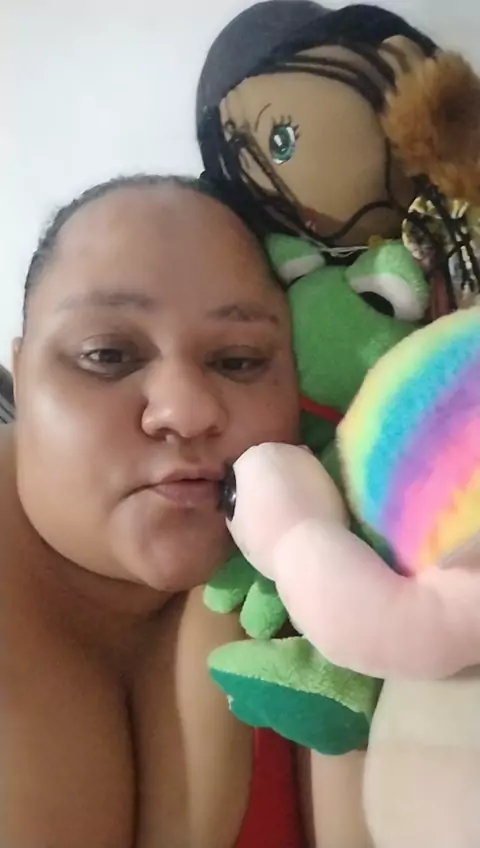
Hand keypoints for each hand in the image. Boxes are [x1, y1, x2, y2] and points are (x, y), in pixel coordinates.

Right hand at [227, 443, 346, 578]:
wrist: (310, 548)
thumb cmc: (264, 535)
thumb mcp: (236, 521)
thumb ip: (239, 502)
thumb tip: (246, 502)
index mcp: (254, 456)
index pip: (243, 468)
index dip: (244, 489)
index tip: (247, 509)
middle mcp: (284, 449)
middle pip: (271, 462)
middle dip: (270, 479)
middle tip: (269, 510)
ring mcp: (312, 461)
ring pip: (295, 469)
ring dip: (291, 484)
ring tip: (291, 513)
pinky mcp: (333, 477)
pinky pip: (313, 483)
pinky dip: (310, 493)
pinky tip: (308, 516)